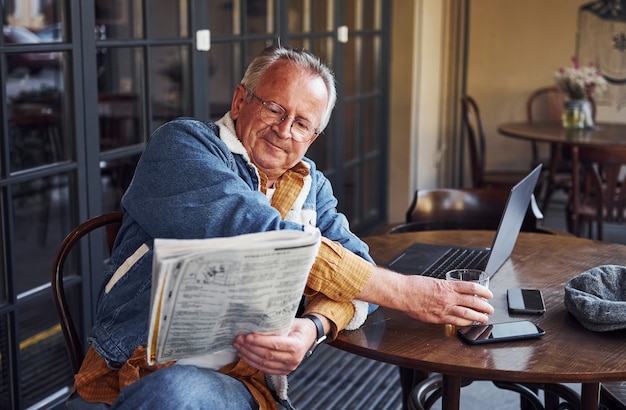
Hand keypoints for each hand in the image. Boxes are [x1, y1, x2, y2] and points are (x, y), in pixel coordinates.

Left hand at [232, 317, 316, 374]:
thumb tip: (255, 323)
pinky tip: (244, 355)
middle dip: (250, 348)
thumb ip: (276, 325)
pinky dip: (253, 362)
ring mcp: (288, 367)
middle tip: (238, 340)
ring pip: (264, 363)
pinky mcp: (283, 371)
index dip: (259, 341)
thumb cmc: (299, 327)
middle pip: (267, 355)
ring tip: (238, 346)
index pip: (274, 345)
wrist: (310, 336)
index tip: (247, 336)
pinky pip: (265, 369)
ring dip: (248, 355)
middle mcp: (293, 359)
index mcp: (296, 345)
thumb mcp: (290, 322)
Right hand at [357, 267, 493, 326]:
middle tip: (490, 309)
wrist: (403, 293)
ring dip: (478, 317)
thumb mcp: (433, 281)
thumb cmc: (414, 286)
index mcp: (447, 285)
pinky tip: (469, 323)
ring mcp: (444, 308)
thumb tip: (452, 291)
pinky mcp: (439, 318)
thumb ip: (444, 287)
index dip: (483, 291)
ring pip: (467, 313)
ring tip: (484, 318)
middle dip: (484, 306)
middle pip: (473, 301)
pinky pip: (456, 321)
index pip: (471, 288)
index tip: (488, 294)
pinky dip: (464, 323)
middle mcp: (448, 297)